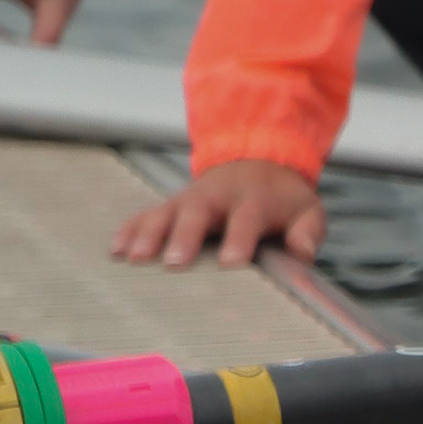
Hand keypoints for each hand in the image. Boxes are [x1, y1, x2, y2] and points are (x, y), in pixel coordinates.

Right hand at [111, 159, 325, 268]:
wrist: (257, 161)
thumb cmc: (281, 200)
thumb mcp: (306, 211)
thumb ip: (307, 231)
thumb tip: (303, 253)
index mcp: (254, 200)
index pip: (247, 218)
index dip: (239, 238)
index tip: (230, 261)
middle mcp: (217, 196)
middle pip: (199, 213)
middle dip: (185, 236)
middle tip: (173, 262)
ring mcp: (189, 199)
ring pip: (166, 213)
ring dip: (149, 233)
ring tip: (133, 257)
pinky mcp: (170, 205)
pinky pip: (146, 214)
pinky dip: (130, 230)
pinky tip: (115, 249)